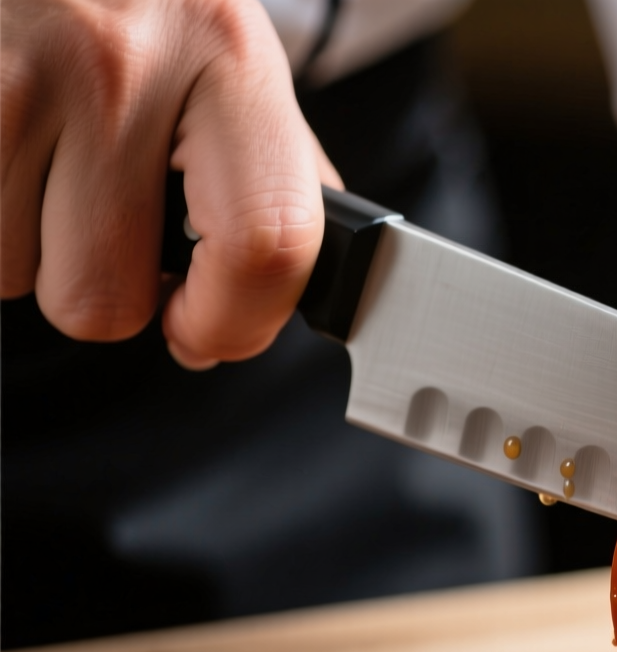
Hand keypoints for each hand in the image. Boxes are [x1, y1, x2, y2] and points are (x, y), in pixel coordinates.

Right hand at [2, 0, 339, 368]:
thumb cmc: (147, 2)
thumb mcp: (230, 57)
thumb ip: (269, 177)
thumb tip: (263, 308)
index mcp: (229, 59)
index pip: (265, 243)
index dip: (234, 323)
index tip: (205, 331)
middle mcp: (122, 64)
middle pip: (104, 297)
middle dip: (104, 290)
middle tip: (108, 225)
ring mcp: (19, 73)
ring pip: (14, 277)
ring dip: (28, 248)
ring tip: (48, 165)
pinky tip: (10, 153)